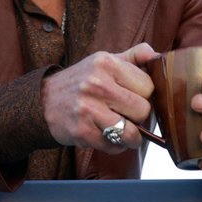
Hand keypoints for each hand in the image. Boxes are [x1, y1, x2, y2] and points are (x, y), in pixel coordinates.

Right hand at [41, 43, 157, 152]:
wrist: (43, 100)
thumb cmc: (81, 81)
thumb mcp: (104, 61)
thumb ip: (134, 56)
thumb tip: (158, 55)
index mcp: (106, 63)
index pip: (148, 86)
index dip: (145, 95)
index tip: (134, 96)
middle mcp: (96, 84)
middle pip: (143, 109)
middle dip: (138, 116)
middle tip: (127, 114)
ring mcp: (88, 109)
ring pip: (131, 132)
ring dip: (131, 136)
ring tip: (124, 130)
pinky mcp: (81, 131)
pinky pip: (113, 146)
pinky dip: (115, 146)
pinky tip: (106, 135)